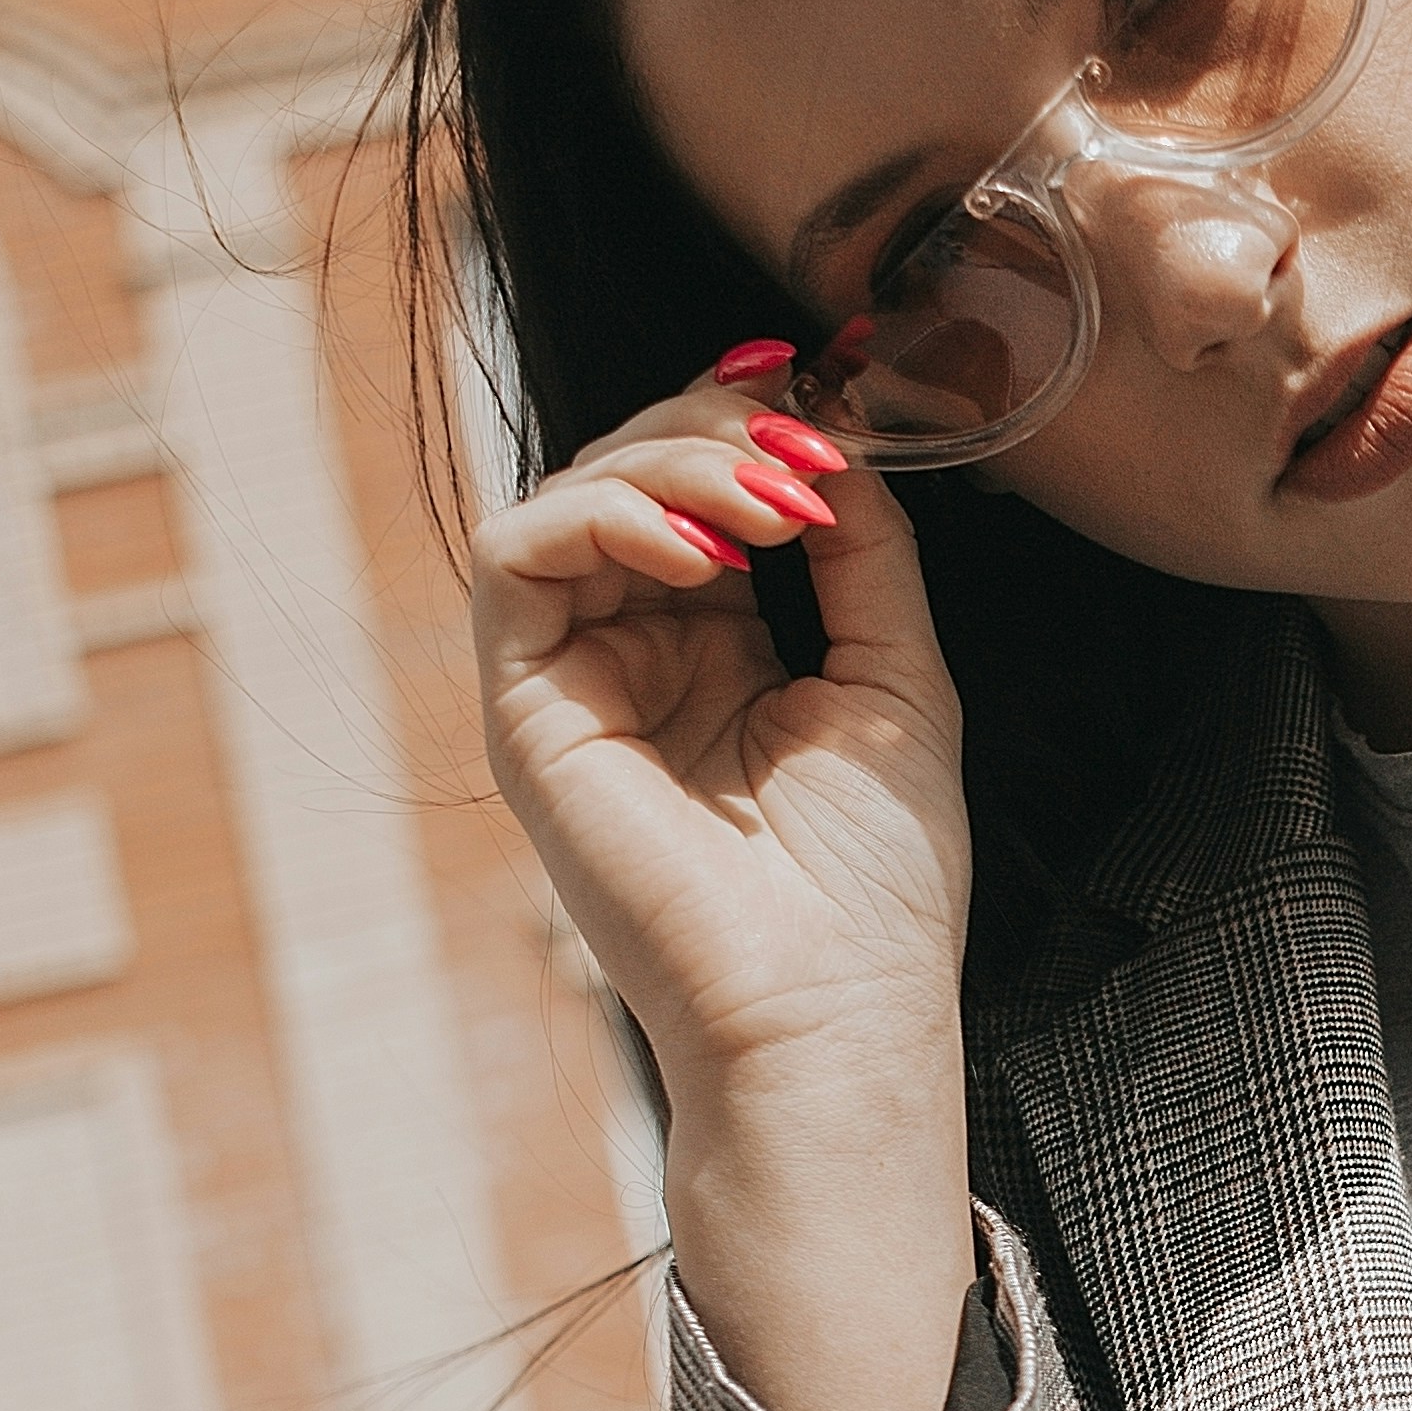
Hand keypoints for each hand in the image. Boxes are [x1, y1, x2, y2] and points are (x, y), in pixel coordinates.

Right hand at [471, 360, 966, 1101]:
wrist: (832, 1016)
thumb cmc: (875, 886)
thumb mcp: (895, 678)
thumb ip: (866, 552)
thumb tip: (835, 431)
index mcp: (720, 652)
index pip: (701, 490)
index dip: (748, 425)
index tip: (822, 394)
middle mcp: (634, 658)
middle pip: (629, 472)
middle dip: (715, 432)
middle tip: (801, 454)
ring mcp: (574, 684)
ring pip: (571, 494)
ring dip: (671, 463)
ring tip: (772, 507)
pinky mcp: (526, 713)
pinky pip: (516, 557)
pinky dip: (603, 518)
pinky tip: (703, 553)